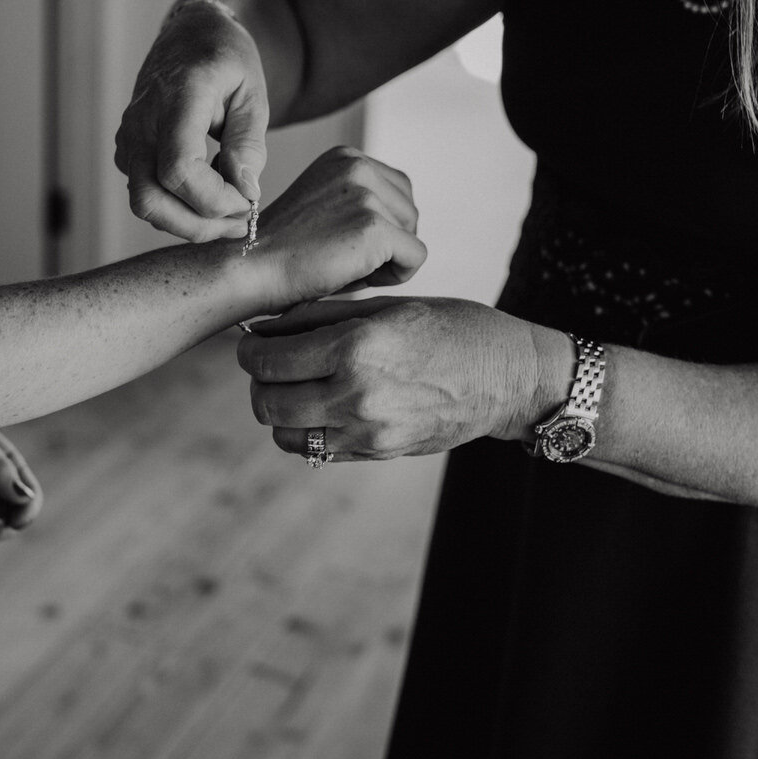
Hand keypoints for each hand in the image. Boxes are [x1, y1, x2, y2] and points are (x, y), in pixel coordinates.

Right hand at [115, 0, 267, 240]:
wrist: (190, 34)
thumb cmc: (226, 59)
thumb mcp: (252, 93)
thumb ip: (248, 144)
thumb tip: (245, 192)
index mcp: (178, 98)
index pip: (179, 169)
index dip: (215, 199)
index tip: (248, 199)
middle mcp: (143, 121)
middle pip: (150, 199)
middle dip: (197, 225)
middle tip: (239, 220)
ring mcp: (128, 137)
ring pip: (144, 204)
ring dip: (188, 221)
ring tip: (229, 209)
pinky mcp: (127, 151)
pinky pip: (146, 194)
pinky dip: (177, 206)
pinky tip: (208, 188)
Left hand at [238, 296, 540, 460]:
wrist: (508, 377)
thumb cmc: (453, 327)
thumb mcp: (389, 306)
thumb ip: (324, 316)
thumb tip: (269, 323)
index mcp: (356, 347)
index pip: (269, 359)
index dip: (249, 348)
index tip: (252, 340)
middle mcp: (357, 394)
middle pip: (268, 401)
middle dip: (257, 381)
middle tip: (266, 364)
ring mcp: (367, 431)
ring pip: (285, 434)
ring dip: (277, 411)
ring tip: (292, 387)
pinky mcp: (378, 452)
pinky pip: (317, 452)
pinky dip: (305, 432)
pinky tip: (319, 407)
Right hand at [246, 146, 426, 310]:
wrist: (250, 267)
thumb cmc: (284, 249)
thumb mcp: (325, 205)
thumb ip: (360, 199)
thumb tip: (408, 221)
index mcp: (346, 157)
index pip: (398, 190)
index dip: (380, 224)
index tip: (342, 240)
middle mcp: (358, 166)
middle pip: (410, 211)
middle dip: (389, 242)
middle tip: (344, 257)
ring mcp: (366, 195)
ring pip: (413, 234)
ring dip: (389, 259)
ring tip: (346, 265)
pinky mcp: (374, 228)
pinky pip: (415, 258)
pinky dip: (395, 276)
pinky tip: (357, 277)